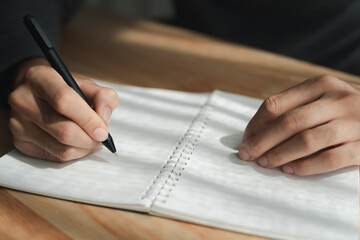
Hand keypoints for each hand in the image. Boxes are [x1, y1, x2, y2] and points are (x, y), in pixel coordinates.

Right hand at [8, 58, 118, 161]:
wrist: (36, 93)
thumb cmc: (65, 89)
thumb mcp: (87, 85)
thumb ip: (103, 97)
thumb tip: (104, 120)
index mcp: (40, 77)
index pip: (64, 101)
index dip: (88, 119)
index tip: (103, 131)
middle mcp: (23, 100)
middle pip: (64, 131)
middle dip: (90, 139)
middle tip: (101, 138)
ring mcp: (18, 123)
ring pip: (62, 149)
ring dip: (84, 149)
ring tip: (91, 140)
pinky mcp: (20, 142)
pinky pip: (55, 157)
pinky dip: (73, 153)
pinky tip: (77, 144)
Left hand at [239, 75, 359, 175]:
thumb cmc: (344, 111)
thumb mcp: (322, 99)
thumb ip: (294, 108)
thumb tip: (254, 133)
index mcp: (320, 85)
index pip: (275, 104)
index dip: (255, 124)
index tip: (245, 140)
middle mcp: (338, 100)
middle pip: (288, 122)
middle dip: (262, 141)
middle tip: (247, 155)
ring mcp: (354, 122)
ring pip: (307, 140)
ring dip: (280, 154)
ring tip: (265, 164)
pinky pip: (330, 159)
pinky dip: (306, 167)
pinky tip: (290, 171)